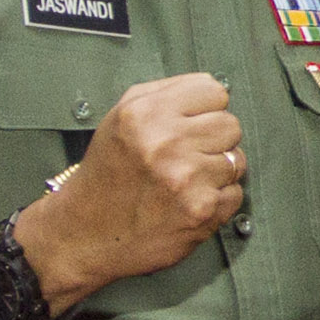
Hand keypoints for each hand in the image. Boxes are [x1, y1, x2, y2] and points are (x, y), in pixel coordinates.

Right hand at [24, 73, 245, 297]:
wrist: (83, 233)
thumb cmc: (106, 173)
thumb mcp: (120, 117)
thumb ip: (166, 94)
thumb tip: (213, 87)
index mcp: (146, 113)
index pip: (215, 91)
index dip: (205, 109)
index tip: (190, 125)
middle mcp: (166, 142)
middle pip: (231, 125)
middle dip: (213, 141)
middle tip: (186, 157)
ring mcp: (186, 178)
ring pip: (237, 160)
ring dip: (216, 172)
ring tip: (184, 181)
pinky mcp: (201, 211)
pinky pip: (235, 194)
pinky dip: (217, 200)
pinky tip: (187, 202)